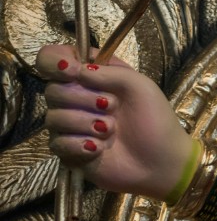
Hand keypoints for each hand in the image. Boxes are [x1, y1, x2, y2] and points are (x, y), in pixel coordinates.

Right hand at [36, 45, 196, 202]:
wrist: (160, 162)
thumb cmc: (155, 119)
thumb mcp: (140, 86)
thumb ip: (110, 71)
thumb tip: (77, 70)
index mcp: (94, 75)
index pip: (54, 58)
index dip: (55, 62)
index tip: (72, 72)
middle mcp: (78, 97)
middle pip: (52, 90)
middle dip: (83, 99)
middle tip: (112, 106)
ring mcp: (72, 125)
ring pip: (53, 118)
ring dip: (85, 123)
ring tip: (111, 130)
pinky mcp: (69, 150)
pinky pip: (57, 143)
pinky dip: (80, 145)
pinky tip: (100, 149)